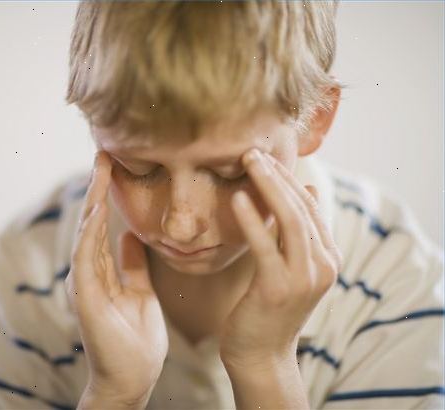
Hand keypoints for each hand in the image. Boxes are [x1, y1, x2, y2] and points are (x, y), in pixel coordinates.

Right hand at [64, 150, 168, 403]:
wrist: (132, 378)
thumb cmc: (136, 340)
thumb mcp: (141, 293)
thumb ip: (132, 265)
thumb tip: (130, 236)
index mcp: (104, 270)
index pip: (104, 224)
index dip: (108, 193)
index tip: (115, 164)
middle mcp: (91, 273)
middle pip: (93, 222)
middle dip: (98, 187)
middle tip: (104, 152)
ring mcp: (86, 284)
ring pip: (86, 234)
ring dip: (92, 200)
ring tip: (100, 169)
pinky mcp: (86, 298)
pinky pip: (86, 259)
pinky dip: (90, 233)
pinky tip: (97, 209)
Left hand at [220, 148, 341, 369]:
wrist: (261, 354)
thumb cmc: (269, 307)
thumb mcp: (290, 266)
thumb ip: (300, 232)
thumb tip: (308, 189)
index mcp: (328, 257)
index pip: (310, 207)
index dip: (287, 178)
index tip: (264, 157)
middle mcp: (323, 265)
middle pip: (301, 207)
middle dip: (277, 175)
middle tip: (251, 151)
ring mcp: (303, 278)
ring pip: (289, 220)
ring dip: (267, 186)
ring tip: (247, 162)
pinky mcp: (277, 288)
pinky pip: (265, 246)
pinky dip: (252, 220)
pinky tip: (237, 198)